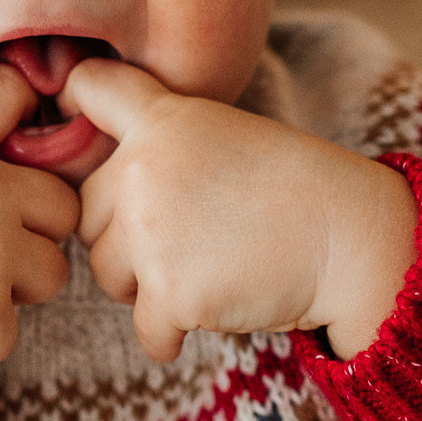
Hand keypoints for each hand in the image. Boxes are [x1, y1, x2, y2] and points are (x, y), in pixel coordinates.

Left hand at [58, 59, 417, 361]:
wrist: (350, 239)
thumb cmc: (294, 191)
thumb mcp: (226, 135)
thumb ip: (160, 147)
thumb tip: (105, 191)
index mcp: (163, 120)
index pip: (90, 85)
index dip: (71, 101)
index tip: (73, 118)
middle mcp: (144, 170)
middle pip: (87, 214)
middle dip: (124, 237)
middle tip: (188, 240)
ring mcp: (151, 233)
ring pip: (107, 275)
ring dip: (146, 286)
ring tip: (206, 270)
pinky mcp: (169, 292)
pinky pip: (144, 329)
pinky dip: (168, 335)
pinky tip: (205, 316)